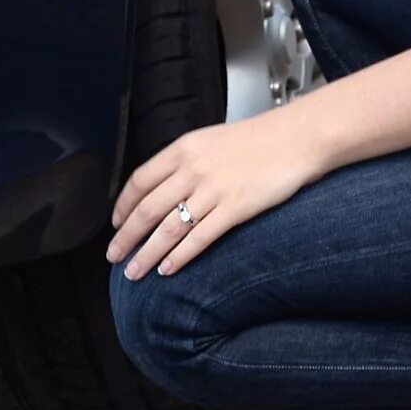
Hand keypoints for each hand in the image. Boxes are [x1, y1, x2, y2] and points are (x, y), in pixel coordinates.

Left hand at [107, 111, 326, 278]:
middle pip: (147, 210)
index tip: (116, 224)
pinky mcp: (234, 209)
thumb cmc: (258, 139)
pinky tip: (168, 270)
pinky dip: (179, 257)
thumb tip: (161, 187)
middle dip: (126, 238)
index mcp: (183, 149)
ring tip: (134, 271)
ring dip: (146, 254)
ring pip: (168, 229)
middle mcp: (192, 170)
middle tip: (114, 256)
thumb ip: (185, 161)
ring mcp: (212, 191)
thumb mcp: (210, 140)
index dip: (123, 208)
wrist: (296, 138)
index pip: (139, 182)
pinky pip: (198, 238)